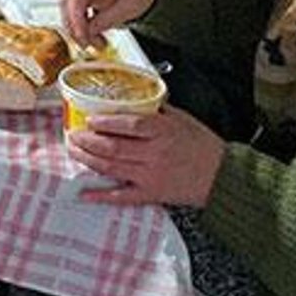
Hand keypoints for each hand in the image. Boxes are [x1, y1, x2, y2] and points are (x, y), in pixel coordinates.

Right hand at [60, 0, 161, 47]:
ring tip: (98, 42)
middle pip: (66, 3)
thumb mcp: (131, 6)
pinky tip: (95, 33)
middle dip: (75, 28)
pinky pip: (72, 9)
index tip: (83, 38)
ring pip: (67, 9)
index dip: (75, 20)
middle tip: (89, 46)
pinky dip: (81, 24)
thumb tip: (88, 33)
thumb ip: (108, 19)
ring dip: (78, 29)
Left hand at [68, 107, 224, 207]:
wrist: (222, 176)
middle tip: (72, 135)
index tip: (89, 119)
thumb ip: (156, 110)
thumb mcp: (182, 118)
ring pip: (112, 168)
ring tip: (73, 151)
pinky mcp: (152, 194)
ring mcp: (152, 176)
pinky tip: (85, 193)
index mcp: (163, 131)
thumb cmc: (203, 145)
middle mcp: (155, 154)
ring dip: (88, 160)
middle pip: (114, 148)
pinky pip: (123, 196)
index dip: (106, 123)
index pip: (130, 126)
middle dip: (87, 142)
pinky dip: (102, 195)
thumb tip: (132, 98)